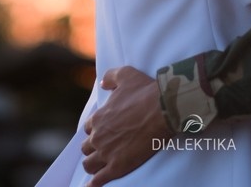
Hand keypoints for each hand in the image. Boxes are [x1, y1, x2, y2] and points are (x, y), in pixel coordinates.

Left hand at [81, 65, 168, 185]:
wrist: (163, 109)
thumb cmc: (145, 92)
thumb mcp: (126, 75)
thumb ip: (110, 77)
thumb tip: (102, 83)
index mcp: (99, 117)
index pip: (89, 128)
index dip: (96, 130)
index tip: (104, 131)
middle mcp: (98, 136)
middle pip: (87, 147)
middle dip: (93, 147)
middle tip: (104, 148)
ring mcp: (106, 152)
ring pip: (89, 164)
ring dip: (92, 165)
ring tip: (98, 167)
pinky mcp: (117, 167)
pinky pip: (98, 180)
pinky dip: (93, 184)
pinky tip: (91, 186)